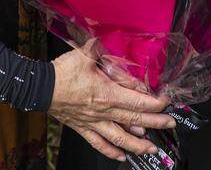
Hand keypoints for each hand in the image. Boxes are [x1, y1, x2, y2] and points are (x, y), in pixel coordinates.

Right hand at [50, 47, 174, 161]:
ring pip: (120, 139)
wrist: (41, 87)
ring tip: (151, 148)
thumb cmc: (63, 70)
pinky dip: (112, 152)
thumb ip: (107, 54)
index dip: (154, 103)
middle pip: (134, 121)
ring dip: (138, 145)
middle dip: (155, 124)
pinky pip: (99, 144)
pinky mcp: (83, 128)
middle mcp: (103, 112)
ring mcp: (93, 123)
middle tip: (170, 124)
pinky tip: (122, 156)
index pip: (137, 101)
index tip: (166, 101)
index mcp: (106, 93)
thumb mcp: (87, 54)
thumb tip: (122, 53)